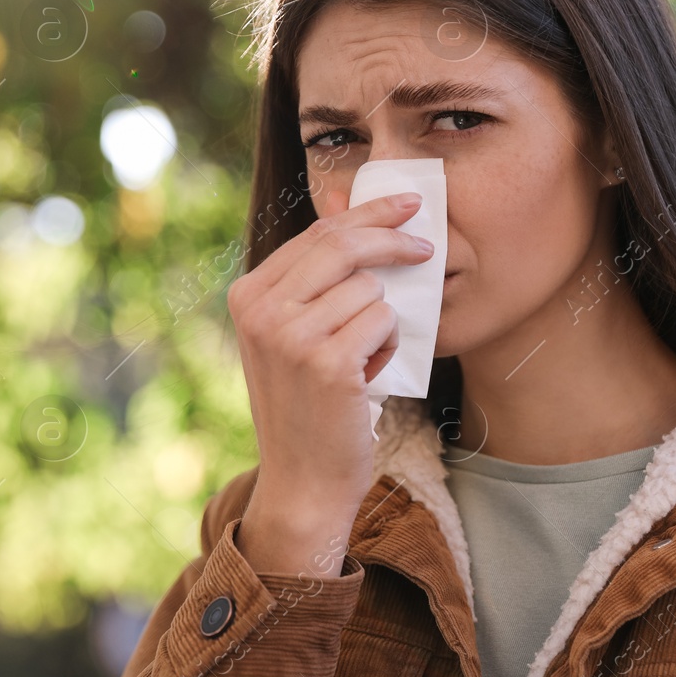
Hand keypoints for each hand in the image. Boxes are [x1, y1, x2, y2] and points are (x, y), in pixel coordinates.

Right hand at [227, 187, 434, 575]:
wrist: (303, 480)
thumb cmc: (307, 403)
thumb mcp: (295, 330)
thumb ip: (316, 268)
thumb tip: (343, 196)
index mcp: (248, 295)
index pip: (317, 233)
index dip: (367, 212)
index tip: (407, 203)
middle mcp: (261, 310)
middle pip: (343, 245)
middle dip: (392, 237)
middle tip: (427, 244)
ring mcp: (291, 336)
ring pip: (369, 288)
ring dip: (382, 318)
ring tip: (362, 357)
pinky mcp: (327, 362)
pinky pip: (382, 321)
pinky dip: (386, 345)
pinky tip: (366, 375)